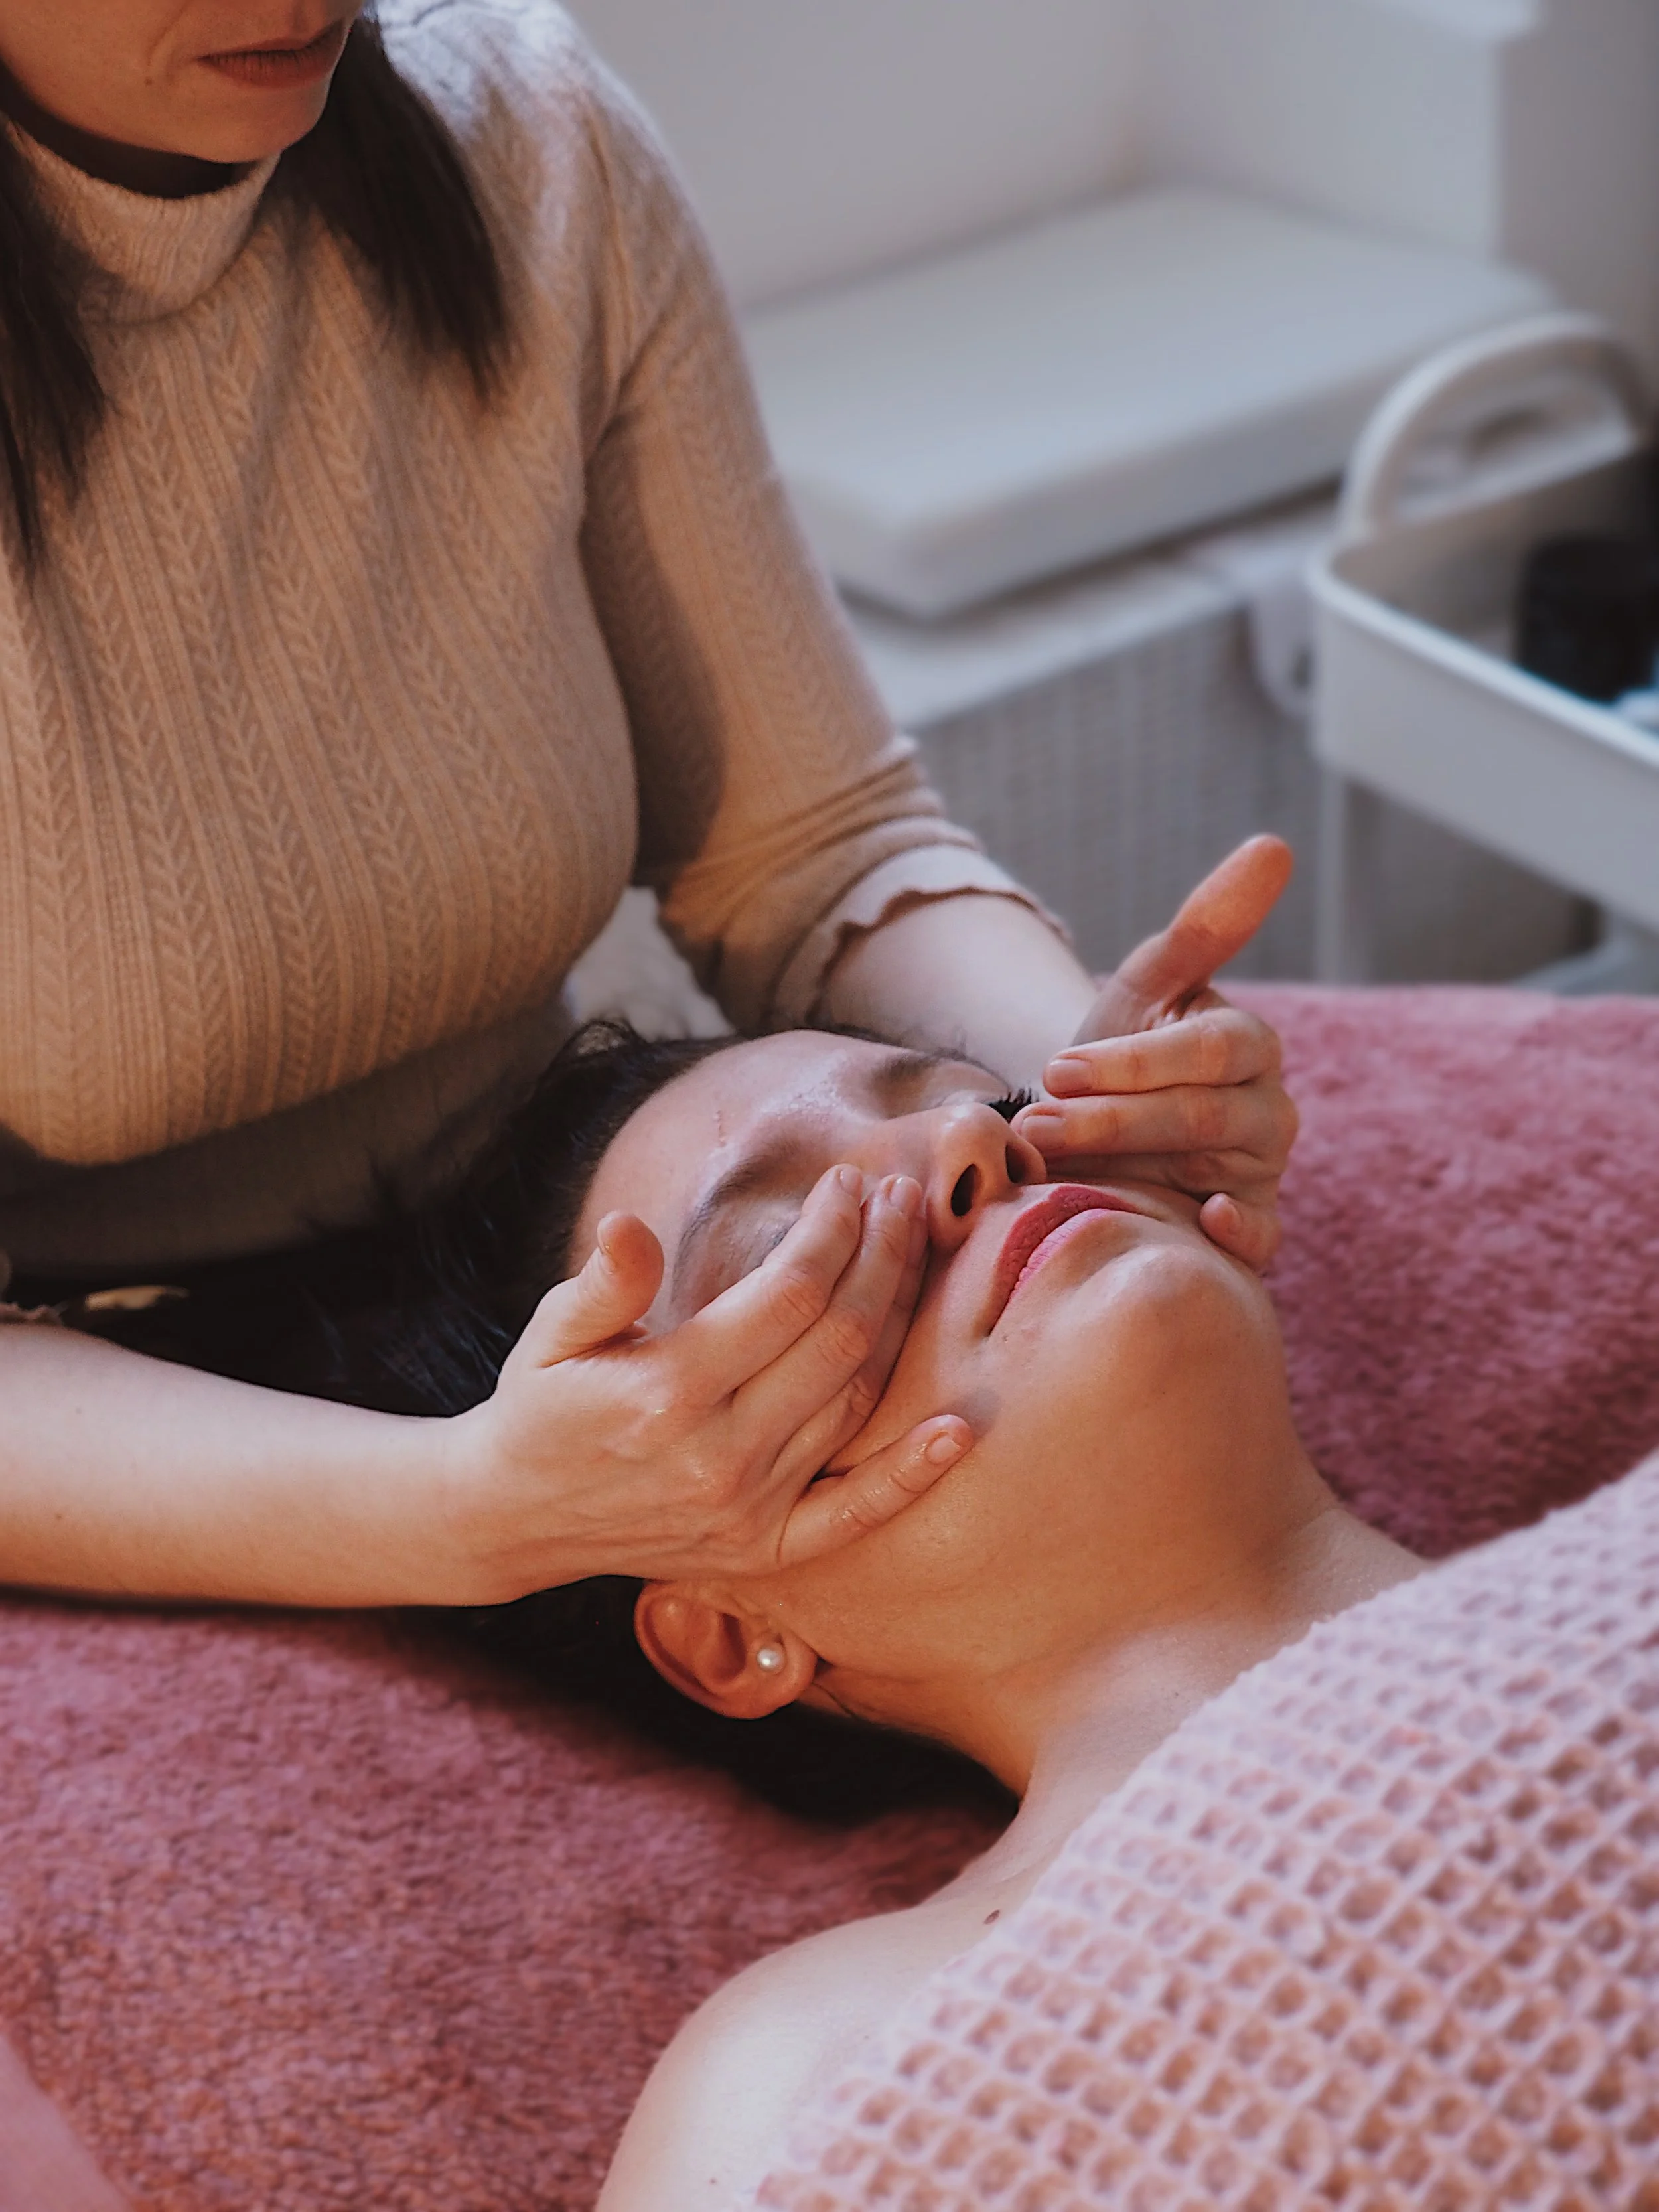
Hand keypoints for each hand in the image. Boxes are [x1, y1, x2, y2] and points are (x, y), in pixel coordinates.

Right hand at [437, 1166, 971, 1599]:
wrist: (513, 1517)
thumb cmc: (541, 1405)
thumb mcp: (551, 1334)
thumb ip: (603, 1283)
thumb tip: (627, 1225)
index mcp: (667, 1392)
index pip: (788, 1294)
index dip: (832, 1230)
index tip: (848, 1181)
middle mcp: (719, 1455)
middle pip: (841, 1339)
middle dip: (883, 1255)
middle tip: (899, 1197)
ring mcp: (748, 1509)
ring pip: (857, 1404)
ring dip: (900, 1321)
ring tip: (917, 1251)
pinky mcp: (764, 1549)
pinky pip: (854, 1514)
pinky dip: (909, 1476)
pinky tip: (957, 1430)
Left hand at [1012, 836, 1297, 1269]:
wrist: (1088, 1147)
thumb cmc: (1118, 1064)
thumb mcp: (1143, 992)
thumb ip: (1203, 927)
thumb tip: (1275, 844)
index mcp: (1250, 1045)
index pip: (1209, 1048)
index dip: (1132, 1061)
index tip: (1056, 1069)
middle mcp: (1267, 1109)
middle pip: (1204, 1113)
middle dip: (1113, 1118)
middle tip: (1038, 1125)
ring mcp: (1260, 1173)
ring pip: (1216, 1168)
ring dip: (1130, 1165)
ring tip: (1052, 1165)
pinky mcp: (1249, 1230)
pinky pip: (1261, 1238)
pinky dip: (1240, 1237)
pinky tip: (1203, 1223)